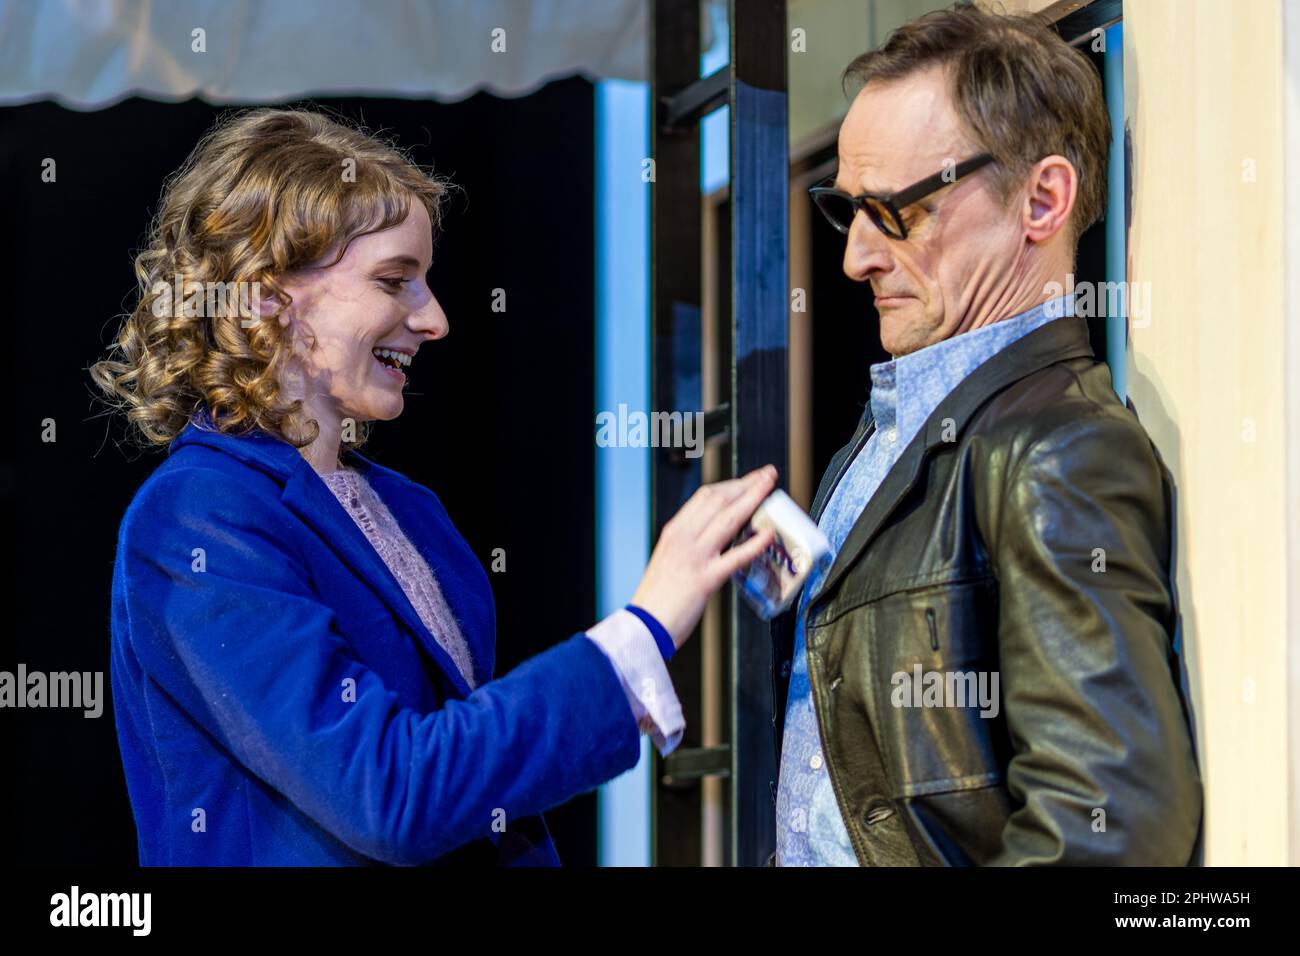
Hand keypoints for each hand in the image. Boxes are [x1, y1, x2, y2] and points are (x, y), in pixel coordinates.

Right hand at [629, 465, 777, 648]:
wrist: (645, 624)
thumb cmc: (657, 597)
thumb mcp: (668, 557)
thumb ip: (689, 543)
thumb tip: (717, 536)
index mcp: (674, 531)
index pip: (705, 496)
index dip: (731, 484)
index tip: (748, 479)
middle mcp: (683, 538)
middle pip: (720, 500)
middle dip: (747, 484)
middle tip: (767, 475)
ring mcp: (695, 557)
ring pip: (728, 518)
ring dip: (753, 499)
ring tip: (771, 488)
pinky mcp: (705, 579)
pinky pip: (735, 556)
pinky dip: (754, 543)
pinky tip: (769, 534)